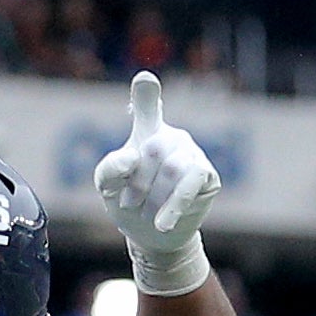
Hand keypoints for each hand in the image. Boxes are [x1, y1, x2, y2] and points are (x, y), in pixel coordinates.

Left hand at [92, 72, 222, 296]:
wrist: (151, 236)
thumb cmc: (129, 202)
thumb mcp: (108, 186)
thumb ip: (111, 168)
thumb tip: (132, 157)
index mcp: (147, 132)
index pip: (148, 106)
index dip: (147, 92)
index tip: (144, 80)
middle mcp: (172, 137)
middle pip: (154, 149)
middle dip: (139, 182)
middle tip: (129, 204)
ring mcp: (192, 153)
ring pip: (174, 168)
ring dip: (154, 197)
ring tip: (146, 215)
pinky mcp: (207, 175)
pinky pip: (193, 180)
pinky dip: (174, 204)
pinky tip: (163, 223)